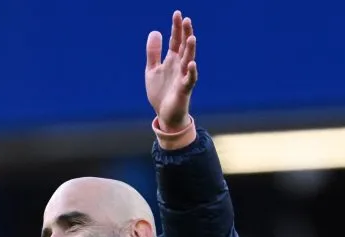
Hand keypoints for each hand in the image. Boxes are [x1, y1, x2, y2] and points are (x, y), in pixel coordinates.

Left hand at [145, 10, 197, 132]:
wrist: (165, 114)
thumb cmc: (160, 92)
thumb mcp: (152, 70)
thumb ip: (153, 52)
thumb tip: (155, 31)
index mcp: (172, 60)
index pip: (175, 40)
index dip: (176, 28)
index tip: (177, 13)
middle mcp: (180, 66)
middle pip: (183, 47)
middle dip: (185, 34)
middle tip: (186, 19)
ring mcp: (183, 77)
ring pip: (189, 60)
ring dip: (190, 50)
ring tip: (191, 37)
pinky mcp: (185, 89)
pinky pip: (190, 79)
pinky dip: (192, 72)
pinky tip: (192, 64)